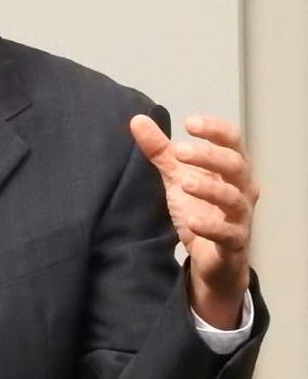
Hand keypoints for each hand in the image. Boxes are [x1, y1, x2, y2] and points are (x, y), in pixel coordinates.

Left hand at [130, 114, 258, 328]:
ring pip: (233, 199)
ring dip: (209, 188)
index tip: (189, 122)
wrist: (211, 258)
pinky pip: (228, 233)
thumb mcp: (177, 176)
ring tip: (184, 182)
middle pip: (235, 165)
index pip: (233, 141)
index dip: (215, 129)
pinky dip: (211, 226)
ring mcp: (240, 217)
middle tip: (179, 150)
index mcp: (231, 169)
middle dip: (209, 156)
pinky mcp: (233, 243)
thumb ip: (160, 150)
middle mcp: (242, 189)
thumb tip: (137, 120)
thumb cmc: (200, 210)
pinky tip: (193, 221)